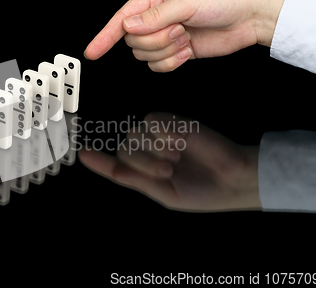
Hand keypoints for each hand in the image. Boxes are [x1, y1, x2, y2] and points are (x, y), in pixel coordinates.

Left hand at [78, 112, 260, 211]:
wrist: (233, 178)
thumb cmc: (202, 192)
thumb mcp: (165, 194)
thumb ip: (136, 180)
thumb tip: (113, 172)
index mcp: (145, 173)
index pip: (115, 165)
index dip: (98, 161)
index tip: (82, 154)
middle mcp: (148, 153)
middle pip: (124, 149)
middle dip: (141, 162)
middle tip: (167, 171)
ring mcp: (159, 137)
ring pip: (135, 134)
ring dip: (151, 150)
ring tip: (175, 160)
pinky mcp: (172, 122)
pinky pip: (152, 121)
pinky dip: (160, 132)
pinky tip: (177, 142)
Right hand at [84, 0, 287, 71]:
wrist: (250, 17)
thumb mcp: (187, 2)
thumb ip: (154, 17)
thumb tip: (127, 26)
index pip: (122, 19)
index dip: (105, 36)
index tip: (92, 51)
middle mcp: (157, 17)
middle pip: (133, 40)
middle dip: (155, 40)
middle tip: (178, 30)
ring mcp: (166, 35)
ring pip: (145, 55)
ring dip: (166, 50)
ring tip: (186, 38)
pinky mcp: (176, 51)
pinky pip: (159, 66)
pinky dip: (172, 62)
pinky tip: (187, 50)